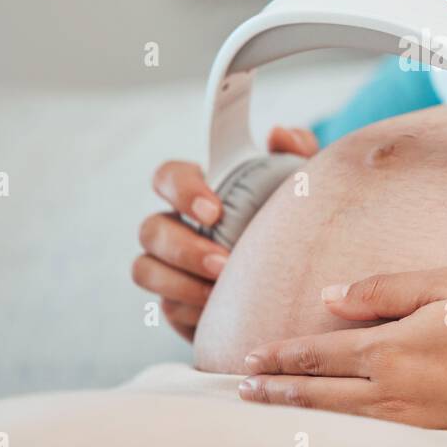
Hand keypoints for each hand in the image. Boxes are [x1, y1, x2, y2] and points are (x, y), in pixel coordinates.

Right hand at [132, 125, 318, 340]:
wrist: (297, 283)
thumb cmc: (291, 224)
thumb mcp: (301, 188)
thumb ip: (296, 153)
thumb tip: (279, 135)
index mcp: (200, 191)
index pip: (168, 177)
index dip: (181, 190)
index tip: (213, 211)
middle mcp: (176, 226)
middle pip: (150, 229)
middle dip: (182, 247)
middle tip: (224, 262)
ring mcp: (170, 267)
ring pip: (145, 269)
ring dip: (178, 282)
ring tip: (219, 291)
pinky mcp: (176, 304)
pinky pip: (166, 307)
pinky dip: (190, 309)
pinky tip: (219, 311)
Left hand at [239, 267, 446, 446]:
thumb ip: (384, 289)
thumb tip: (333, 296)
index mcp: (391, 350)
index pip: (319, 352)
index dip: (282, 355)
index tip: (252, 357)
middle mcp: (392, 393)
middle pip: (317, 394)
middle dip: (277, 390)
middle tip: (243, 392)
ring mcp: (410, 423)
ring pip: (339, 419)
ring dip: (299, 413)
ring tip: (273, 409)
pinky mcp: (433, 439)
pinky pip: (369, 435)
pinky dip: (338, 431)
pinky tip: (332, 428)